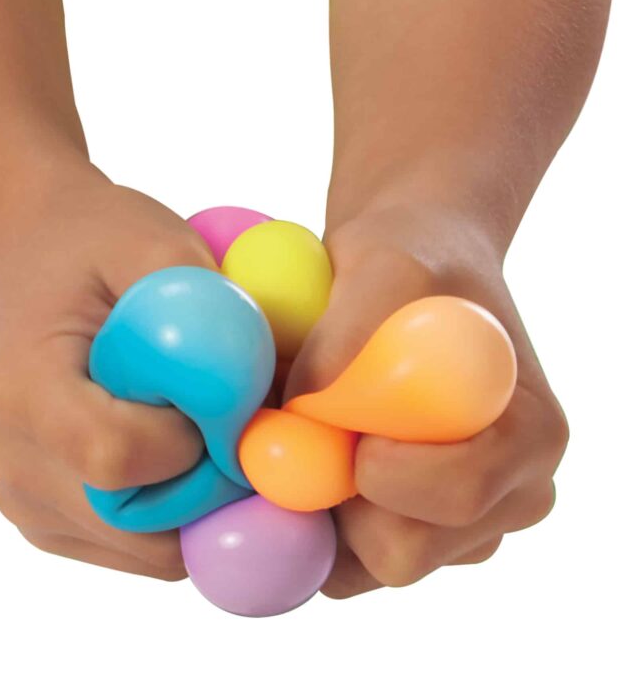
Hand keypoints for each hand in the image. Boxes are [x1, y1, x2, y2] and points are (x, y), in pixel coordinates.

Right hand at [0, 159, 213, 579]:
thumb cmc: (91, 241)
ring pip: (142, 547)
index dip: (193, 441)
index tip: (224, 397)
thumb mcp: (154, 242)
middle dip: (211, 486)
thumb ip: (209, 311)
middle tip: (238, 425)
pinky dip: (174, 514)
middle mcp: (10, 459)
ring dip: (198, 504)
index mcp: (24, 391)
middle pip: (135, 523)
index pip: (115, 459)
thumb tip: (270, 401)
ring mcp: (22, 496)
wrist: (32, 255)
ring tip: (205, 430)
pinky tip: (182, 450)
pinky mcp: (46, 512)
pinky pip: (130, 544)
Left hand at [284, 203, 568, 597]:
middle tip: (299, 427)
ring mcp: (453, 524)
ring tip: (307, 424)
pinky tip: (302, 453)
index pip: (458, 496)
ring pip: (362, 563)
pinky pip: (341, 559)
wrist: (404, 276)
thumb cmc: (410, 263)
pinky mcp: (401, 531)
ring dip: (313, 504)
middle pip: (404, 552)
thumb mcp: (384, 266)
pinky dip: (307, 518)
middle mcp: (504, 493)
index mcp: (527, 435)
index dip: (379, 470)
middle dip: (334, 497)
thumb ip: (352, 330)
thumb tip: (304, 407)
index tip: (332, 415)